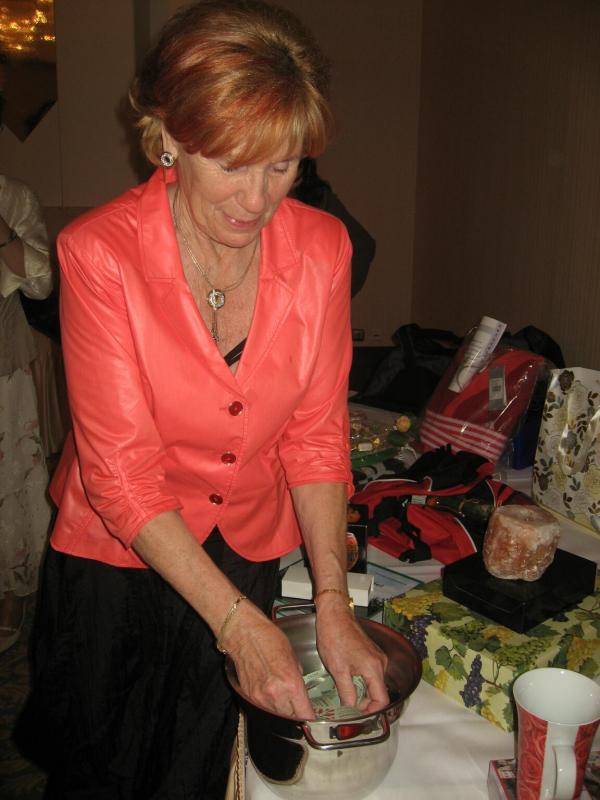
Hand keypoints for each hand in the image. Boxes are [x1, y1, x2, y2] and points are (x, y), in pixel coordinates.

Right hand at [222, 600, 314, 720]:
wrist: (244, 633)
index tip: (313, 713)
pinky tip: (273, 693)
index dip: (310, 714)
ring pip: (277, 714)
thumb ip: (297, 676)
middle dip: (297, 713)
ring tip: (287, 699)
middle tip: (301, 706)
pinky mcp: (250, 695)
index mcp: (291, 683)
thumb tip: (301, 690)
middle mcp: (276, 694)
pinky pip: (264, 706)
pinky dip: (270, 703)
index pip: (304, 712)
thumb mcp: (292, 656)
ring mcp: (261, 697)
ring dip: (284, 710)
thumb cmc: (269, 638)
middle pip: (291, 716)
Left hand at [315, 595, 388, 712]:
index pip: (382, 699)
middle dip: (364, 699)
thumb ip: (347, 692)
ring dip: (361, 687)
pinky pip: (370, 671)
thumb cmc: (334, 638)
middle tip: (346, 701)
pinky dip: (360, 677)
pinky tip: (345, 674)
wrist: (334, 614)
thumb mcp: (338, 670)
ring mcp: (377, 656)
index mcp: (375, 668)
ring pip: (373, 681)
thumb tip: (352, 706)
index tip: (356, 711)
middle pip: (378, 691)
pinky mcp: (371, 651)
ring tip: (343, 686)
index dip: (370, 709)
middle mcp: (381, 662)